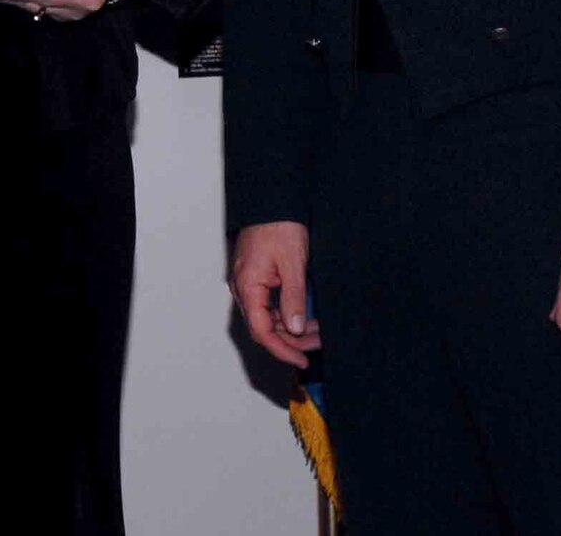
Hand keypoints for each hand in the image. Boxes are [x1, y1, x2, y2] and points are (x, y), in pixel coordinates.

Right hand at [230, 221, 319, 368]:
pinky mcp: (256, 278)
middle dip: (291, 340)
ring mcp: (248, 283)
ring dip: (290, 327)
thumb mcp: (293, 264)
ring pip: (267, 318)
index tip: (302, 359)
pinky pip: (267, 305)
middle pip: (263, 327)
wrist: (273, 201)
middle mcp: (243, 287)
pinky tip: (304, 315)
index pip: (261, 331)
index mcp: (247, 285)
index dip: (282, 350)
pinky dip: (285, 314)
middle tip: (318, 344)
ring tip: (317, 330)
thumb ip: (294, 299)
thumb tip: (295, 328)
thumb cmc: (279, 226)